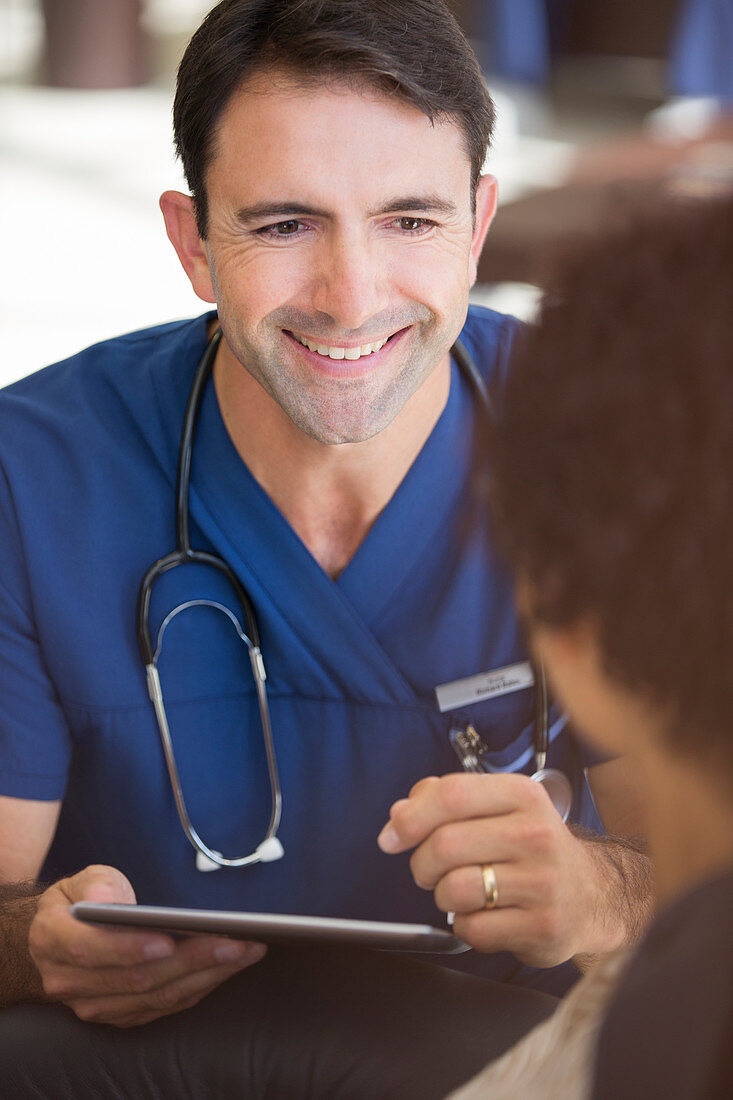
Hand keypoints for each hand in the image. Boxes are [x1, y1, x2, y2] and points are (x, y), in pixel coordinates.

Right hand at [28, 865, 265, 1026]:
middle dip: (190, 960)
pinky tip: (228, 967)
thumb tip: (108, 901)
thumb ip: (96, 884)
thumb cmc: (79, 901)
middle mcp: (69, 982)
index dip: (129, 949)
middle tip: (235, 942)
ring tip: (245, 951)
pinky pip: (164, 1006)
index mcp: (52, 940)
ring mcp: (94, 1004)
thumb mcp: (80, 879)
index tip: (167, 940)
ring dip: (206, 975)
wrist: (62, 938)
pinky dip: (200, 987)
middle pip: (135, 978)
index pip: (89, 950)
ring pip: (155, 997)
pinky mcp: (121, 1015)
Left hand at [378, 773, 605, 967]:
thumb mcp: (498, 808)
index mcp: (521, 795)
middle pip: (446, 844)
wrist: (591, 894)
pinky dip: (465, 927)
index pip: (452, 794)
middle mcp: (536, 834)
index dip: (411, 817)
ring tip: (461, 893)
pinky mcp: (542, 926)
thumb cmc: (530, 847)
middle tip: (429, 871)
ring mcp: (543, 882)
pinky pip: (473, 929)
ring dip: (443, 897)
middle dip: (422, 864)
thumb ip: (445, 800)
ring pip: (455, 889)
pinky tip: (486, 916)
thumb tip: (399, 814)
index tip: (391, 836)